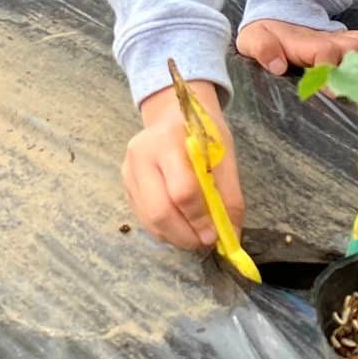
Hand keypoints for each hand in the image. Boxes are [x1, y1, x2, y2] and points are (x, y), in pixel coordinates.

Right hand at [122, 81, 244, 251]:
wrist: (173, 116)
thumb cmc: (202, 133)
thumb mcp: (224, 155)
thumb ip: (228, 196)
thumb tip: (230, 236)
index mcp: (168, 141)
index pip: (182, 190)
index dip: (200, 218)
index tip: (216, 235)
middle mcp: (141, 156)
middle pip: (159, 210)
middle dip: (185, 235)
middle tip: (205, 243)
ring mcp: (129, 172)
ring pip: (149, 220)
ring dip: (176, 237)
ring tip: (196, 237)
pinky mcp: (126, 185)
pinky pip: (144, 219)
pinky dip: (165, 231)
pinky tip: (181, 227)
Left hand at [237, 19, 357, 78]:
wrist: (276, 13)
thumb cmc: (263, 33)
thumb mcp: (252, 40)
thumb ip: (262, 49)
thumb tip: (278, 66)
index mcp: (303, 41)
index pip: (325, 51)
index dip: (330, 72)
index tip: (332, 94)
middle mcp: (327, 38)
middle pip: (355, 47)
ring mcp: (339, 39)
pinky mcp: (347, 43)